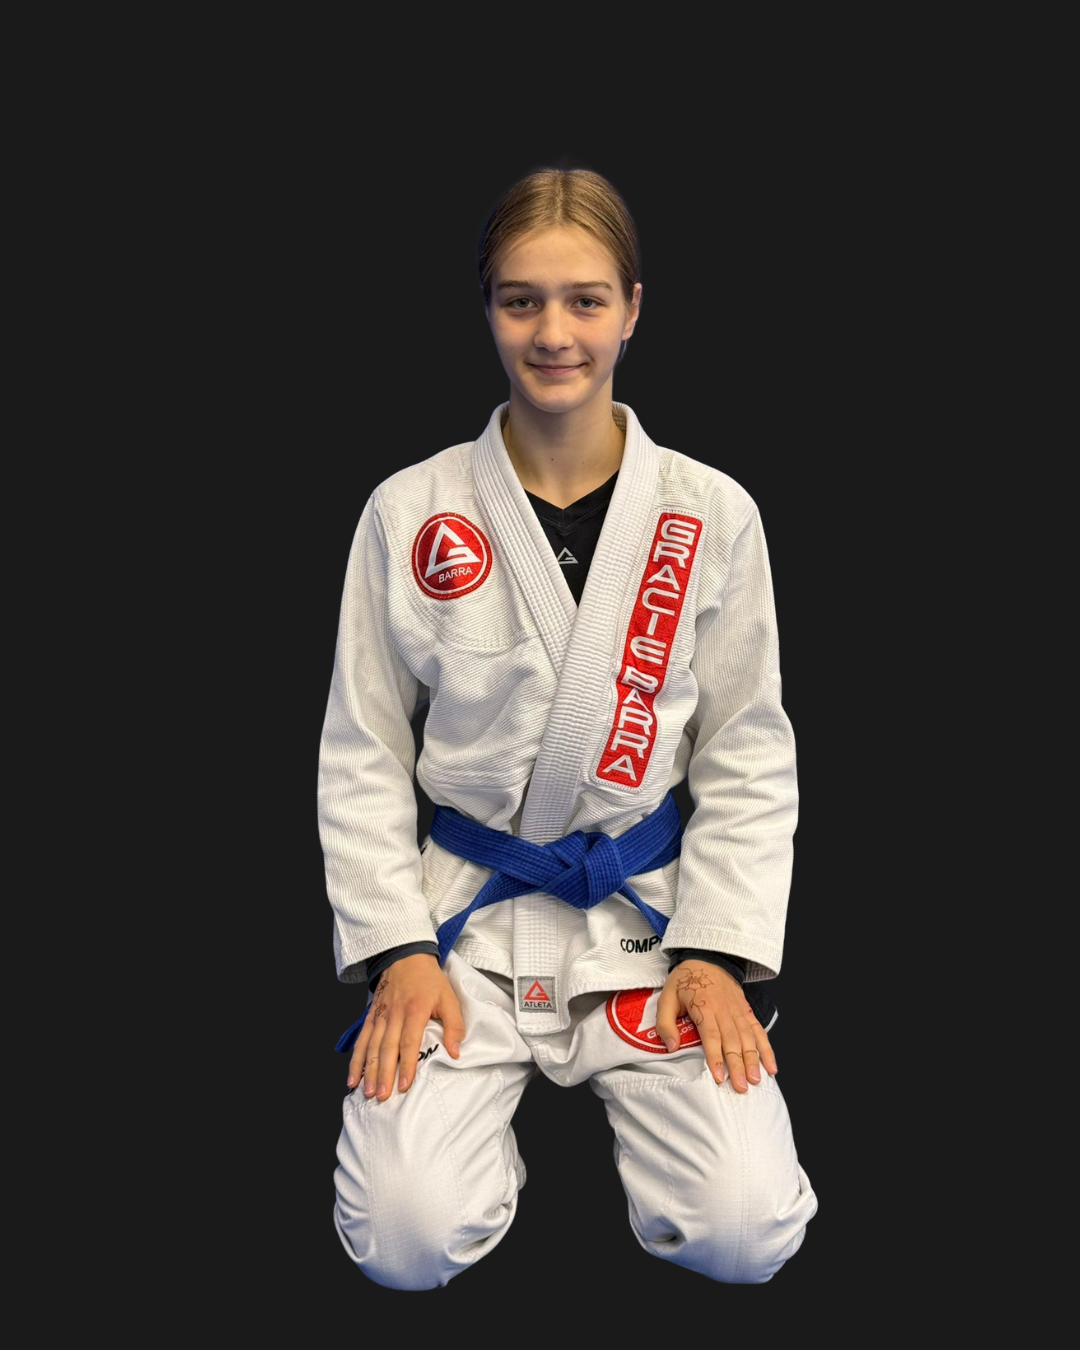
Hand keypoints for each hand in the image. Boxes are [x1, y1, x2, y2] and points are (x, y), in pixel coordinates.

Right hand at [346, 954, 465, 1101]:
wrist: (405, 955)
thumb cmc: (429, 979)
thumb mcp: (449, 997)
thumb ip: (454, 1025)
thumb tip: (455, 1052)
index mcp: (415, 1010)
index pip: (409, 1042)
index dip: (407, 1065)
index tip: (405, 1085)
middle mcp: (394, 1014)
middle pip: (387, 1048)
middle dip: (383, 1073)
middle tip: (382, 1096)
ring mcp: (380, 1015)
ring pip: (371, 1046)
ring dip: (368, 1070)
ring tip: (367, 1091)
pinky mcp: (371, 1016)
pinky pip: (361, 1039)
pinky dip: (356, 1059)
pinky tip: (352, 1077)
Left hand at [655, 959, 776, 1092]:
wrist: (707, 957)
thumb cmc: (685, 980)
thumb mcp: (667, 997)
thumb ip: (665, 1023)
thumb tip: (671, 1047)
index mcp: (704, 1007)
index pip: (711, 1036)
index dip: (715, 1057)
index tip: (719, 1077)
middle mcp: (724, 1010)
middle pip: (733, 1041)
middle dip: (738, 1065)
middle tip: (741, 1087)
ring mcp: (738, 1011)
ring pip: (748, 1038)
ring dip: (753, 1060)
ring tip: (756, 1080)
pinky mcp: (747, 1011)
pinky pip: (759, 1031)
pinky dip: (766, 1048)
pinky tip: (771, 1066)